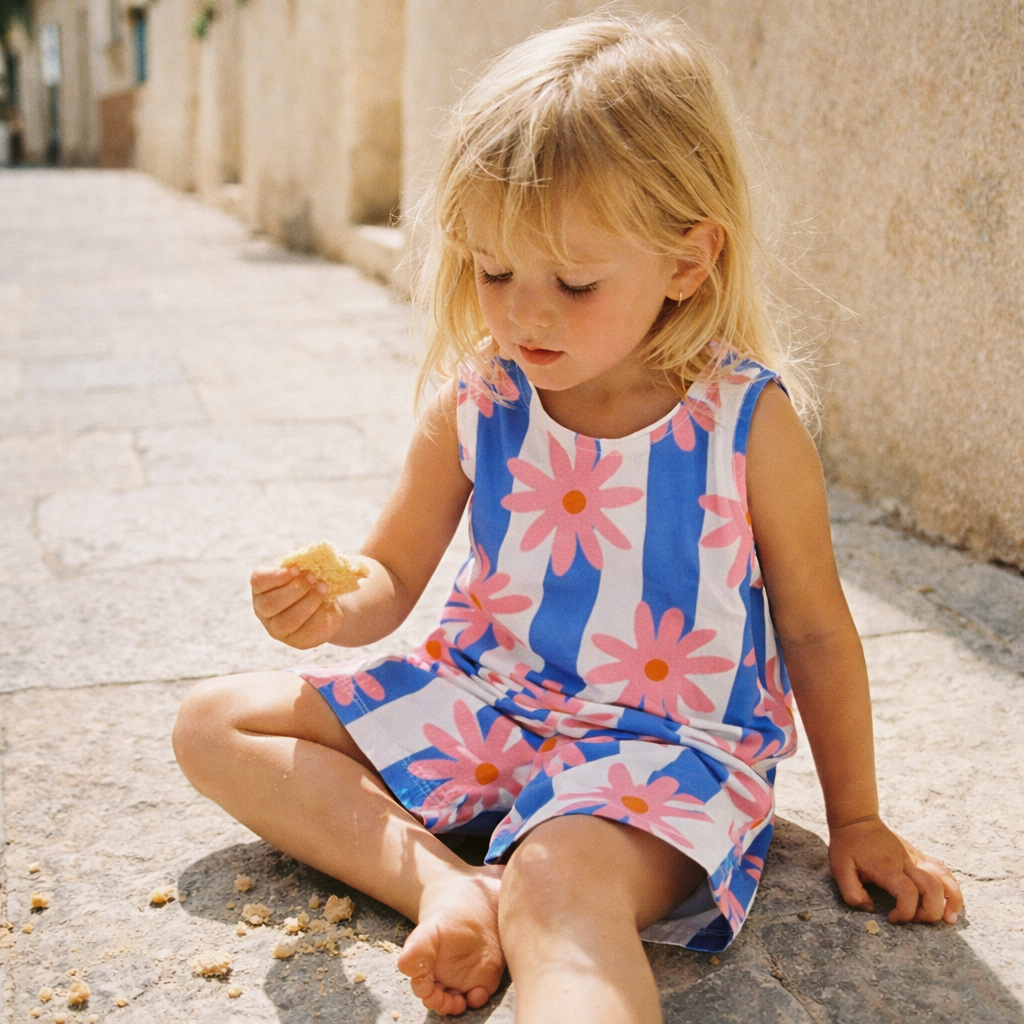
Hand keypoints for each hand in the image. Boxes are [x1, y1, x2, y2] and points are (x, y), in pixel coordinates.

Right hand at [250, 565, 342, 648]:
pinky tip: (327, 606)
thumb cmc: (313, 579)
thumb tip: (322, 556)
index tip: (297, 569)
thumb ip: (309, 562)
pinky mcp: (295, 641)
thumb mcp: (310, 567)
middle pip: (270, 603)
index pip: (259, 581)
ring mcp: (277, 628)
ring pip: (286, 620)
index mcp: (262, 588)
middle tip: (314, 579)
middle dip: (295, 590)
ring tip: (323, 589)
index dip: (276, 575)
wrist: (328, 602)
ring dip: (308, 603)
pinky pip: (304, 632)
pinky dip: (318, 617)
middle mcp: (264, 610)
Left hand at [829, 815, 962, 924]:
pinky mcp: (919, 856)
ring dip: (952, 900)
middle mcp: (907, 862)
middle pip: (933, 889)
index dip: (904, 913)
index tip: (891, 918)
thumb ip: (852, 893)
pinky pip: (943, 871)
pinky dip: (951, 888)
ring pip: (945, 878)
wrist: (856, 819)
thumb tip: (870, 909)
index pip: (908, 893)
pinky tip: (950, 902)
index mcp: (887, 868)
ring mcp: (916, 858)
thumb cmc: (847, 845)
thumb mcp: (839, 868)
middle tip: (916, 920)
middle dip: (930, 912)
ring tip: (950, 919)